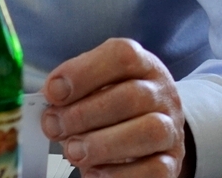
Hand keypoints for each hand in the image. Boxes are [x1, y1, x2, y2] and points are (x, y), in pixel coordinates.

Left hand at [40, 38, 190, 177]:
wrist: (154, 131)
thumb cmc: (114, 104)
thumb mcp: (98, 85)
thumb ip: (75, 90)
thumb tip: (49, 104)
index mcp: (142, 65)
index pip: (122, 56)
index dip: (84, 72)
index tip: (53, 92)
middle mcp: (161, 92)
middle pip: (132, 96)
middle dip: (85, 113)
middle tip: (54, 126)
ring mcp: (171, 128)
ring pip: (149, 131)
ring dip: (104, 143)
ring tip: (72, 152)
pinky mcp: (172, 162)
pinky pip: (155, 169)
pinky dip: (121, 174)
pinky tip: (94, 173)